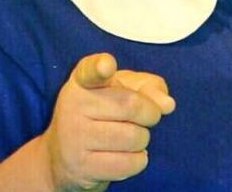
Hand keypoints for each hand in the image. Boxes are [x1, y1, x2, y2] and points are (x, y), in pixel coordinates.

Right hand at [40, 53, 175, 191]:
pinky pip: (128, 164)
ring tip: (130, 137)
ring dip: (142, 139)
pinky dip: (138, 160)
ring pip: (133, 137)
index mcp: (83, 80)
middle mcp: (73, 104)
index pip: (90, 70)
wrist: (64, 157)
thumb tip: (167, 104)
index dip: (101, 66)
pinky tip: (126, 155)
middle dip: (150, 114)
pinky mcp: (82, 166)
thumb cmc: (103, 114)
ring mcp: (74, 136)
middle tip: (145, 117)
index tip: (107, 65)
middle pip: (131, 105)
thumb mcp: (124, 89)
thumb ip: (149, 86)